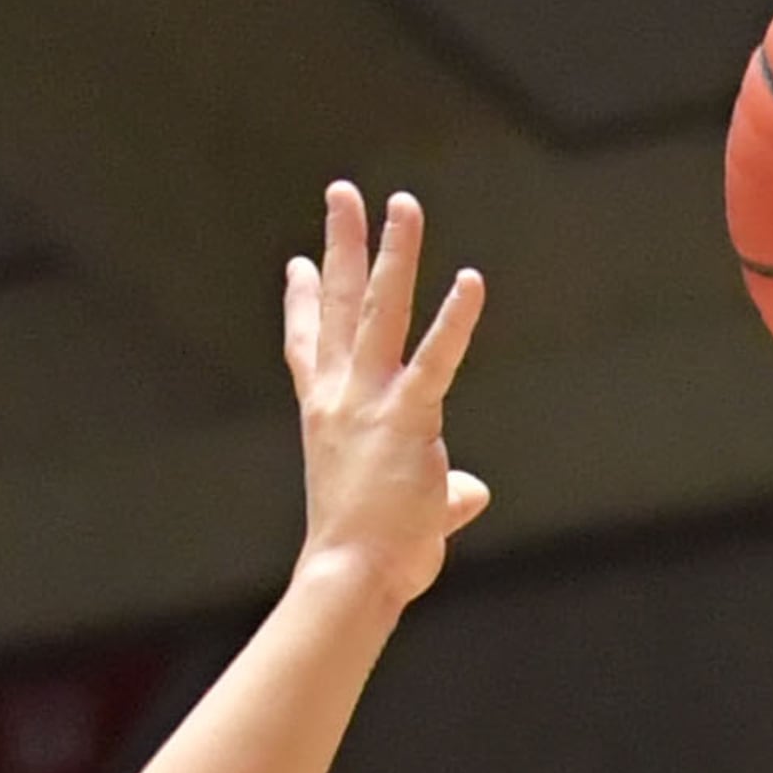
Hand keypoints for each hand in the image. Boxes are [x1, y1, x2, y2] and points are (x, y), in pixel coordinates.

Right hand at [285, 182, 487, 614]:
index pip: (308, 350)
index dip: (302, 302)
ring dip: (391, 252)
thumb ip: (443, 494)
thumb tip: (473, 494)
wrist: (351, 579)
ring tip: (401, 202)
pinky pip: (436, 358)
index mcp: (327, 418)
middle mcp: (340, 399)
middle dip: (341, 244)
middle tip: (341, 193)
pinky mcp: (407, 418)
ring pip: (379, 310)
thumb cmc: (370, 559)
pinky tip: (469, 279)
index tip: (298, 263)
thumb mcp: (408, 514)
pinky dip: (455, 319)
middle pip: (338, 306)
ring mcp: (370, 403)